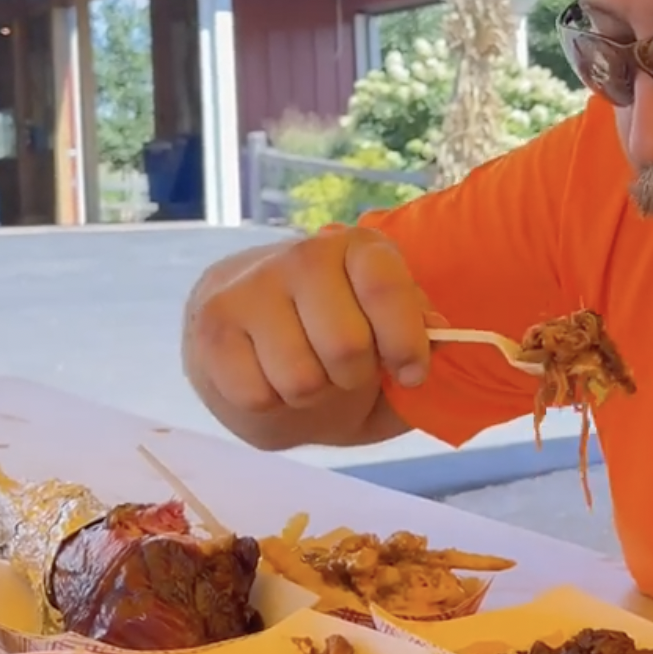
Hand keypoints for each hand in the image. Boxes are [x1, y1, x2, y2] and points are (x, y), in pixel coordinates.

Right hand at [183, 227, 436, 431]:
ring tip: (303, 373)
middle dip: (352, 379)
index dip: (406, 344)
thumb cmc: (335, 347)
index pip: (386, 289)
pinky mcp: (213, 326)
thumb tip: (440, 332)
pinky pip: (256, 396)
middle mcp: (304, 256)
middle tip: (342, 372)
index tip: (411, 374)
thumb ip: (423, 340)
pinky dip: (269, 405)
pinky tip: (264, 376)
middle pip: (346, 347)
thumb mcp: (391, 344)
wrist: (251, 343)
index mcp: (360, 249)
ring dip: (309, 395)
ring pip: (300, 379)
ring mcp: (252, 287)